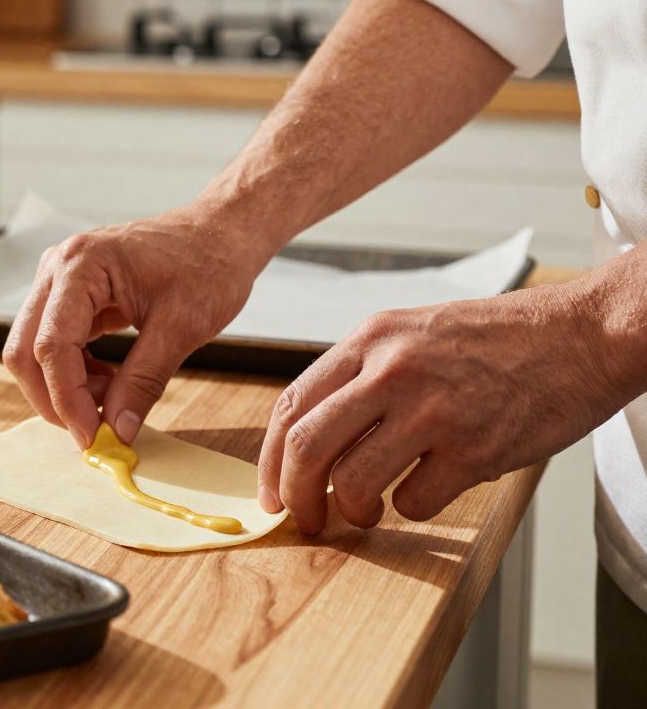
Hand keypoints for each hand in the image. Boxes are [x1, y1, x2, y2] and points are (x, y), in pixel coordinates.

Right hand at [3, 201, 273, 448]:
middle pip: (25, 350)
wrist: (221, 233)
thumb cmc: (208, 265)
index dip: (67, 399)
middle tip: (95, 429)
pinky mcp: (70, 294)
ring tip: (113, 398)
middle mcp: (59, 268)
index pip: (51, 345)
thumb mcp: (182, 328)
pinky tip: (109, 381)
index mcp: (82, 265)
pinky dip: (74, 373)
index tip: (94, 437)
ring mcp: (59, 280)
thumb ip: (143, 381)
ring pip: (33, 350)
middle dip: (54, 399)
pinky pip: (53, 343)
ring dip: (64, 387)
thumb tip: (118, 430)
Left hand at [257, 279, 639, 533]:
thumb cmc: (497, 339)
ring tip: (366, 511)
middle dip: (296, 496)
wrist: (581, 335)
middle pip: (306, 447)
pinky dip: (410, 509)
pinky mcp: (473, 448)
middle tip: (305, 518)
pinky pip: (413, 502)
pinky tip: (428, 490)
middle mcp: (391, 371)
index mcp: (370, 339)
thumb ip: (360, 374)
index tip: (271, 492)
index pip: (290, 406)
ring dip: (351, 511)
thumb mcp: (412, 332)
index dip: (269, 459)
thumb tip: (309, 437)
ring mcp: (432, 410)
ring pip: (352, 482)